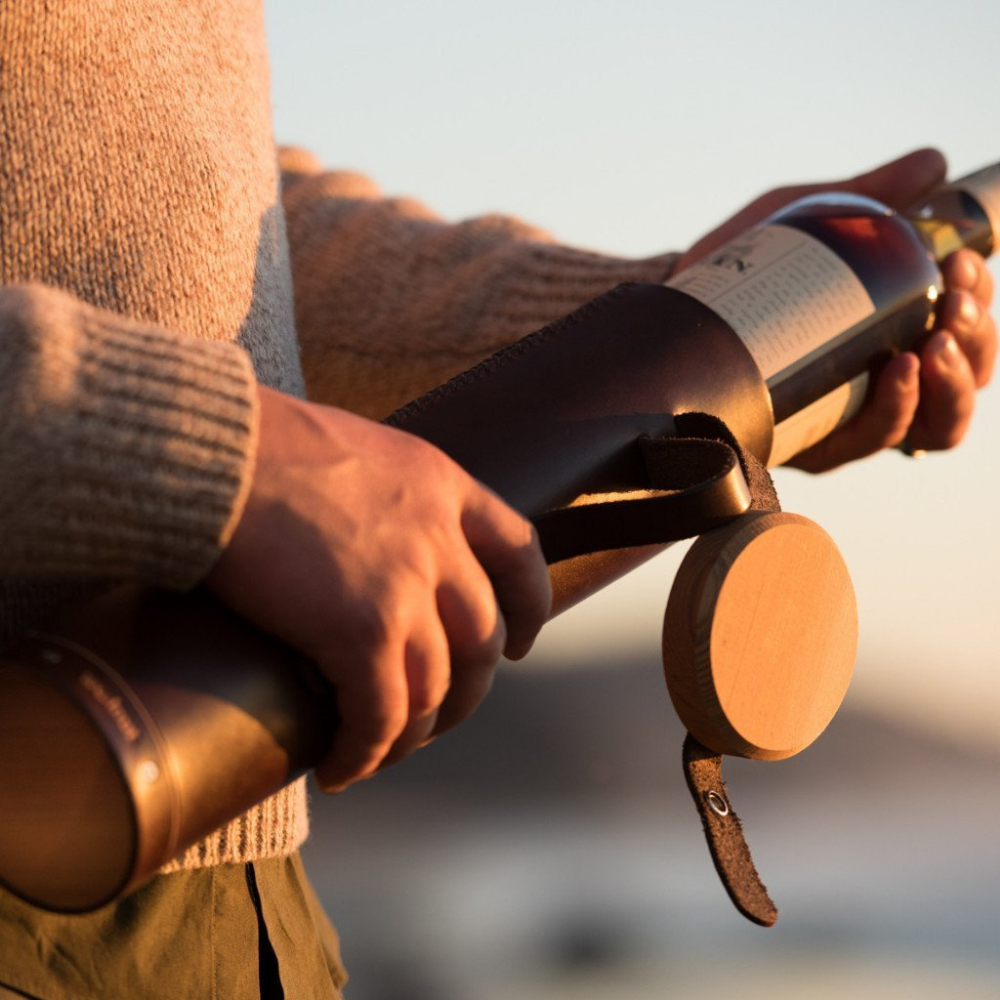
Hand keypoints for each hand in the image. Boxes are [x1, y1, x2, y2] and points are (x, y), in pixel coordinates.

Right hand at [206, 385, 550, 791]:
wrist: (214, 452)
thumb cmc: (258, 445)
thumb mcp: (356, 450)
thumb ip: (386, 496)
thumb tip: (369, 539)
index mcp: (442, 486)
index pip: (519, 554)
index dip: (528, 609)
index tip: (519, 645)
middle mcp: (438, 538)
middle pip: (482, 639)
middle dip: (466, 692)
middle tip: (436, 717)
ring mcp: (407, 587)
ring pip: (434, 688)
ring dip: (411, 733)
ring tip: (379, 752)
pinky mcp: (362, 631)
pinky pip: (381, 716)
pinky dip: (366, 751)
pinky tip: (342, 766)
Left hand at [676, 148, 996, 471]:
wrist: (668, 302)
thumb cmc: (739, 261)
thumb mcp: (806, 216)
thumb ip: (866, 194)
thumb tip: (932, 161)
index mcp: (892, 333)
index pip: (964, 335)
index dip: (979, 305)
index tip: (961, 264)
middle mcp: (878, 383)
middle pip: (962, 383)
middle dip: (974, 340)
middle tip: (953, 301)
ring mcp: (845, 417)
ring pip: (932, 425)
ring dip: (951, 383)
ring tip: (933, 342)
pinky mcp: (808, 442)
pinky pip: (867, 442)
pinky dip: (894, 411)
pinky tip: (901, 372)